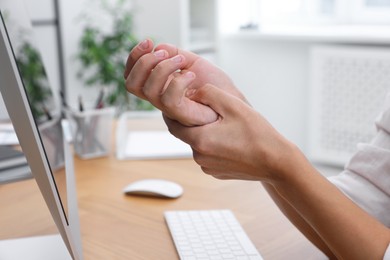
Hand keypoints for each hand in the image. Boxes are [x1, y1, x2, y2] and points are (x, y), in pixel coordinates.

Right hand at [124, 39, 246, 125]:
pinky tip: (192, 75)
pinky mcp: (182, 114)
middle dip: (143, 63)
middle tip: (163, 53)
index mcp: (159, 85)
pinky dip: (178, 81)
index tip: (149, 42)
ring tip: (181, 60)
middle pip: (131, 85)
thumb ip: (174, 54)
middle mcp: (160, 97)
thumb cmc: (215, 86)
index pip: (132, 75)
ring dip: (162, 68)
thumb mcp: (193, 62)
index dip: (134, 57)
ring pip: (148, 91)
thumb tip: (159, 47)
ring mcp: (169, 108)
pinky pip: (169, 99)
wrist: (234, 101)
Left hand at [163, 83, 294, 181]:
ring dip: (203, 133)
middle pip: (185, 134)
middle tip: (200, 109)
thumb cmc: (257, 133)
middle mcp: (199, 157)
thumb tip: (190, 93)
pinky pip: (208, 155)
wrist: (276, 163)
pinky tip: (228, 139)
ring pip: (197, 145)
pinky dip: (212, 145)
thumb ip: (208, 93)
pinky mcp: (216, 173)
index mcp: (200, 140)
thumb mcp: (233, 105)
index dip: (171, 111)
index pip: (172, 124)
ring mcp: (207, 167)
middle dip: (189, 121)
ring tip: (221, 124)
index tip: (177, 101)